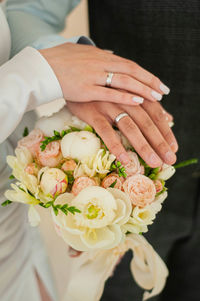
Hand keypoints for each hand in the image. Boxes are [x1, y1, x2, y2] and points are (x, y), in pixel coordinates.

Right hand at [39, 43, 169, 105]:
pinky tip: (137, 101)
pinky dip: (125, 96)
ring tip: (156, 98)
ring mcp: (94, 76)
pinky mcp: (85, 89)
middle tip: (163, 92)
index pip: (130, 65)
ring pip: (124, 81)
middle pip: (132, 72)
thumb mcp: (81, 53)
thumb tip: (110, 54)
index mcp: (101, 56)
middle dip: (150, 82)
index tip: (158, 84)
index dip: (146, 74)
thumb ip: (97, 55)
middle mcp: (100, 64)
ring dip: (142, 89)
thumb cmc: (60, 61)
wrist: (41, 67)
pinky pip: (109, 93)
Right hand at [67, 101, 177, 167]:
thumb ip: (148, 106)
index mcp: (135, 92)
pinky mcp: (93, 112)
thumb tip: (169, 117)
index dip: (166, 131)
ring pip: (129, 127)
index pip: (156, 113)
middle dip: (159, 142)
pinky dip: (115, 145)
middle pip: (146, 122)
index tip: (174, 147)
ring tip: (153, 162)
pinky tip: (124, 160)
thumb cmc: (104, 90)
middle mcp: (125, 97)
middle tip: (169, 159)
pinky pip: (105, 131)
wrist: (75, 76)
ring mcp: (109, 104)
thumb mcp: (128, 94)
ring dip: (143, 146)